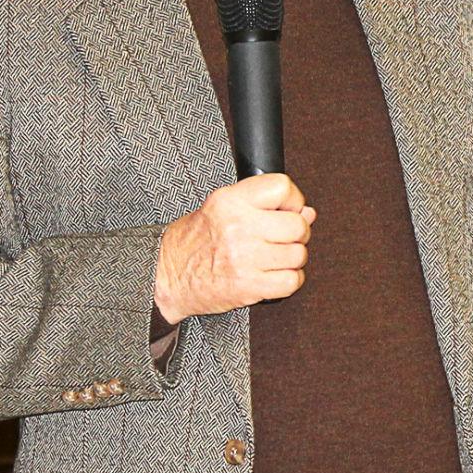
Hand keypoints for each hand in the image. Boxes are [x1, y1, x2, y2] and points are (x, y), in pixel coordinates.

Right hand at [154, 172, 313, 322]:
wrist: (166, 275)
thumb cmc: (194, 241)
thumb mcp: (223, 208)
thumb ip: (264, 205)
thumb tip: (307, 212)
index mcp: (231, 201)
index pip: (283, 187)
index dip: (292, 200)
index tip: (287, 210)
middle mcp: (239, 226)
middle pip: (298, 225)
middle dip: (296, 234)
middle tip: (281, 239)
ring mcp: (245, 257)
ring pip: (298, 254)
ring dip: (291, 259)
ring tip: (272, 258)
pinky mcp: (249, 285)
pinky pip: (292, 281)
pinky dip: (288, 281)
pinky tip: (272, 275)